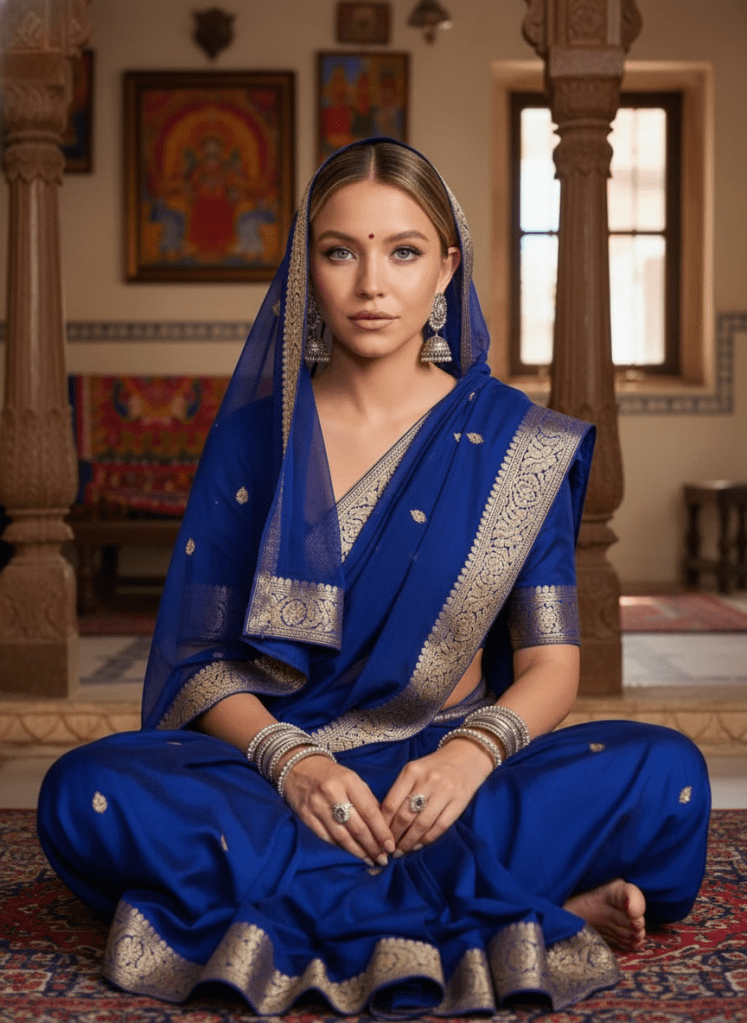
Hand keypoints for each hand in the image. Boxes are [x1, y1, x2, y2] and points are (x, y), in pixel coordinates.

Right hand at [283, 752, 394, 865]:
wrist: (299, 767)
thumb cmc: (332, 775)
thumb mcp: (352, 779)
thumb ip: (367, 800)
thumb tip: (384, 826)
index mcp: (348, 780)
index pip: (369, 811)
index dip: (381, 832)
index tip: (390, 846)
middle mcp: (332, 793)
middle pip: (357, 827)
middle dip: (372, 846)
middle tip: (383, 859)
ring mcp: (317, 805)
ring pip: (342, 836)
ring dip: (358, 851)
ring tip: (370, 859)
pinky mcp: (305, 816)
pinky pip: (326, 837)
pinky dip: (341, 847)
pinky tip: (351, 853)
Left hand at [380, 738, 493, 854]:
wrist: (465, 758)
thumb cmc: (433, 768)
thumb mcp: (413, 771)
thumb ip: (400, 791)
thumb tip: (384, 822)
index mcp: (411, 771)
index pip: (391, 803)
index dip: (383, 825)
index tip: (379, 837)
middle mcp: (427, 780)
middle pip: (405, 816)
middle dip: (394, 837)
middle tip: (389, 849)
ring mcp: (444, 791)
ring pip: (421, 824)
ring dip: (409, 842)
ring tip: (402, 851)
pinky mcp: (458, 802)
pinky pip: (439, 827)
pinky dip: (426, 839)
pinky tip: (418, 845)